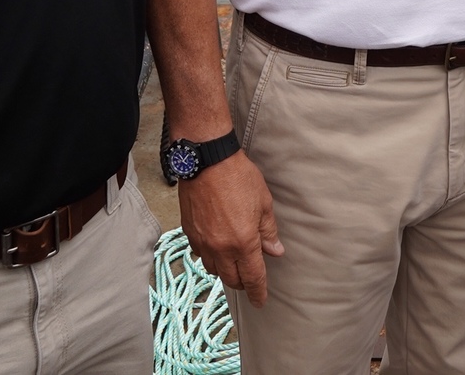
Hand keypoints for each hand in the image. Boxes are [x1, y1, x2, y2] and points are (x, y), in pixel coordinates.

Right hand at [178, 152, 283, 303]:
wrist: (207, 161)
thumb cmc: (239, 178)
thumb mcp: (263, 203)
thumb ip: (268, 231)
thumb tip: (275, 251)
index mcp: (243, 242)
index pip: (252, 277)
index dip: (257, 293)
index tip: (260, 302)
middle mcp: (220, 247)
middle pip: (231, 279)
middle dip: (242, 283)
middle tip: (250, 279)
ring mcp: (202, 242)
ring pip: (214, 269)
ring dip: (226, 270)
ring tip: (234, 261)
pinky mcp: (189, 233)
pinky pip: (201, 255)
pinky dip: (211, 257)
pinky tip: (217, 246)